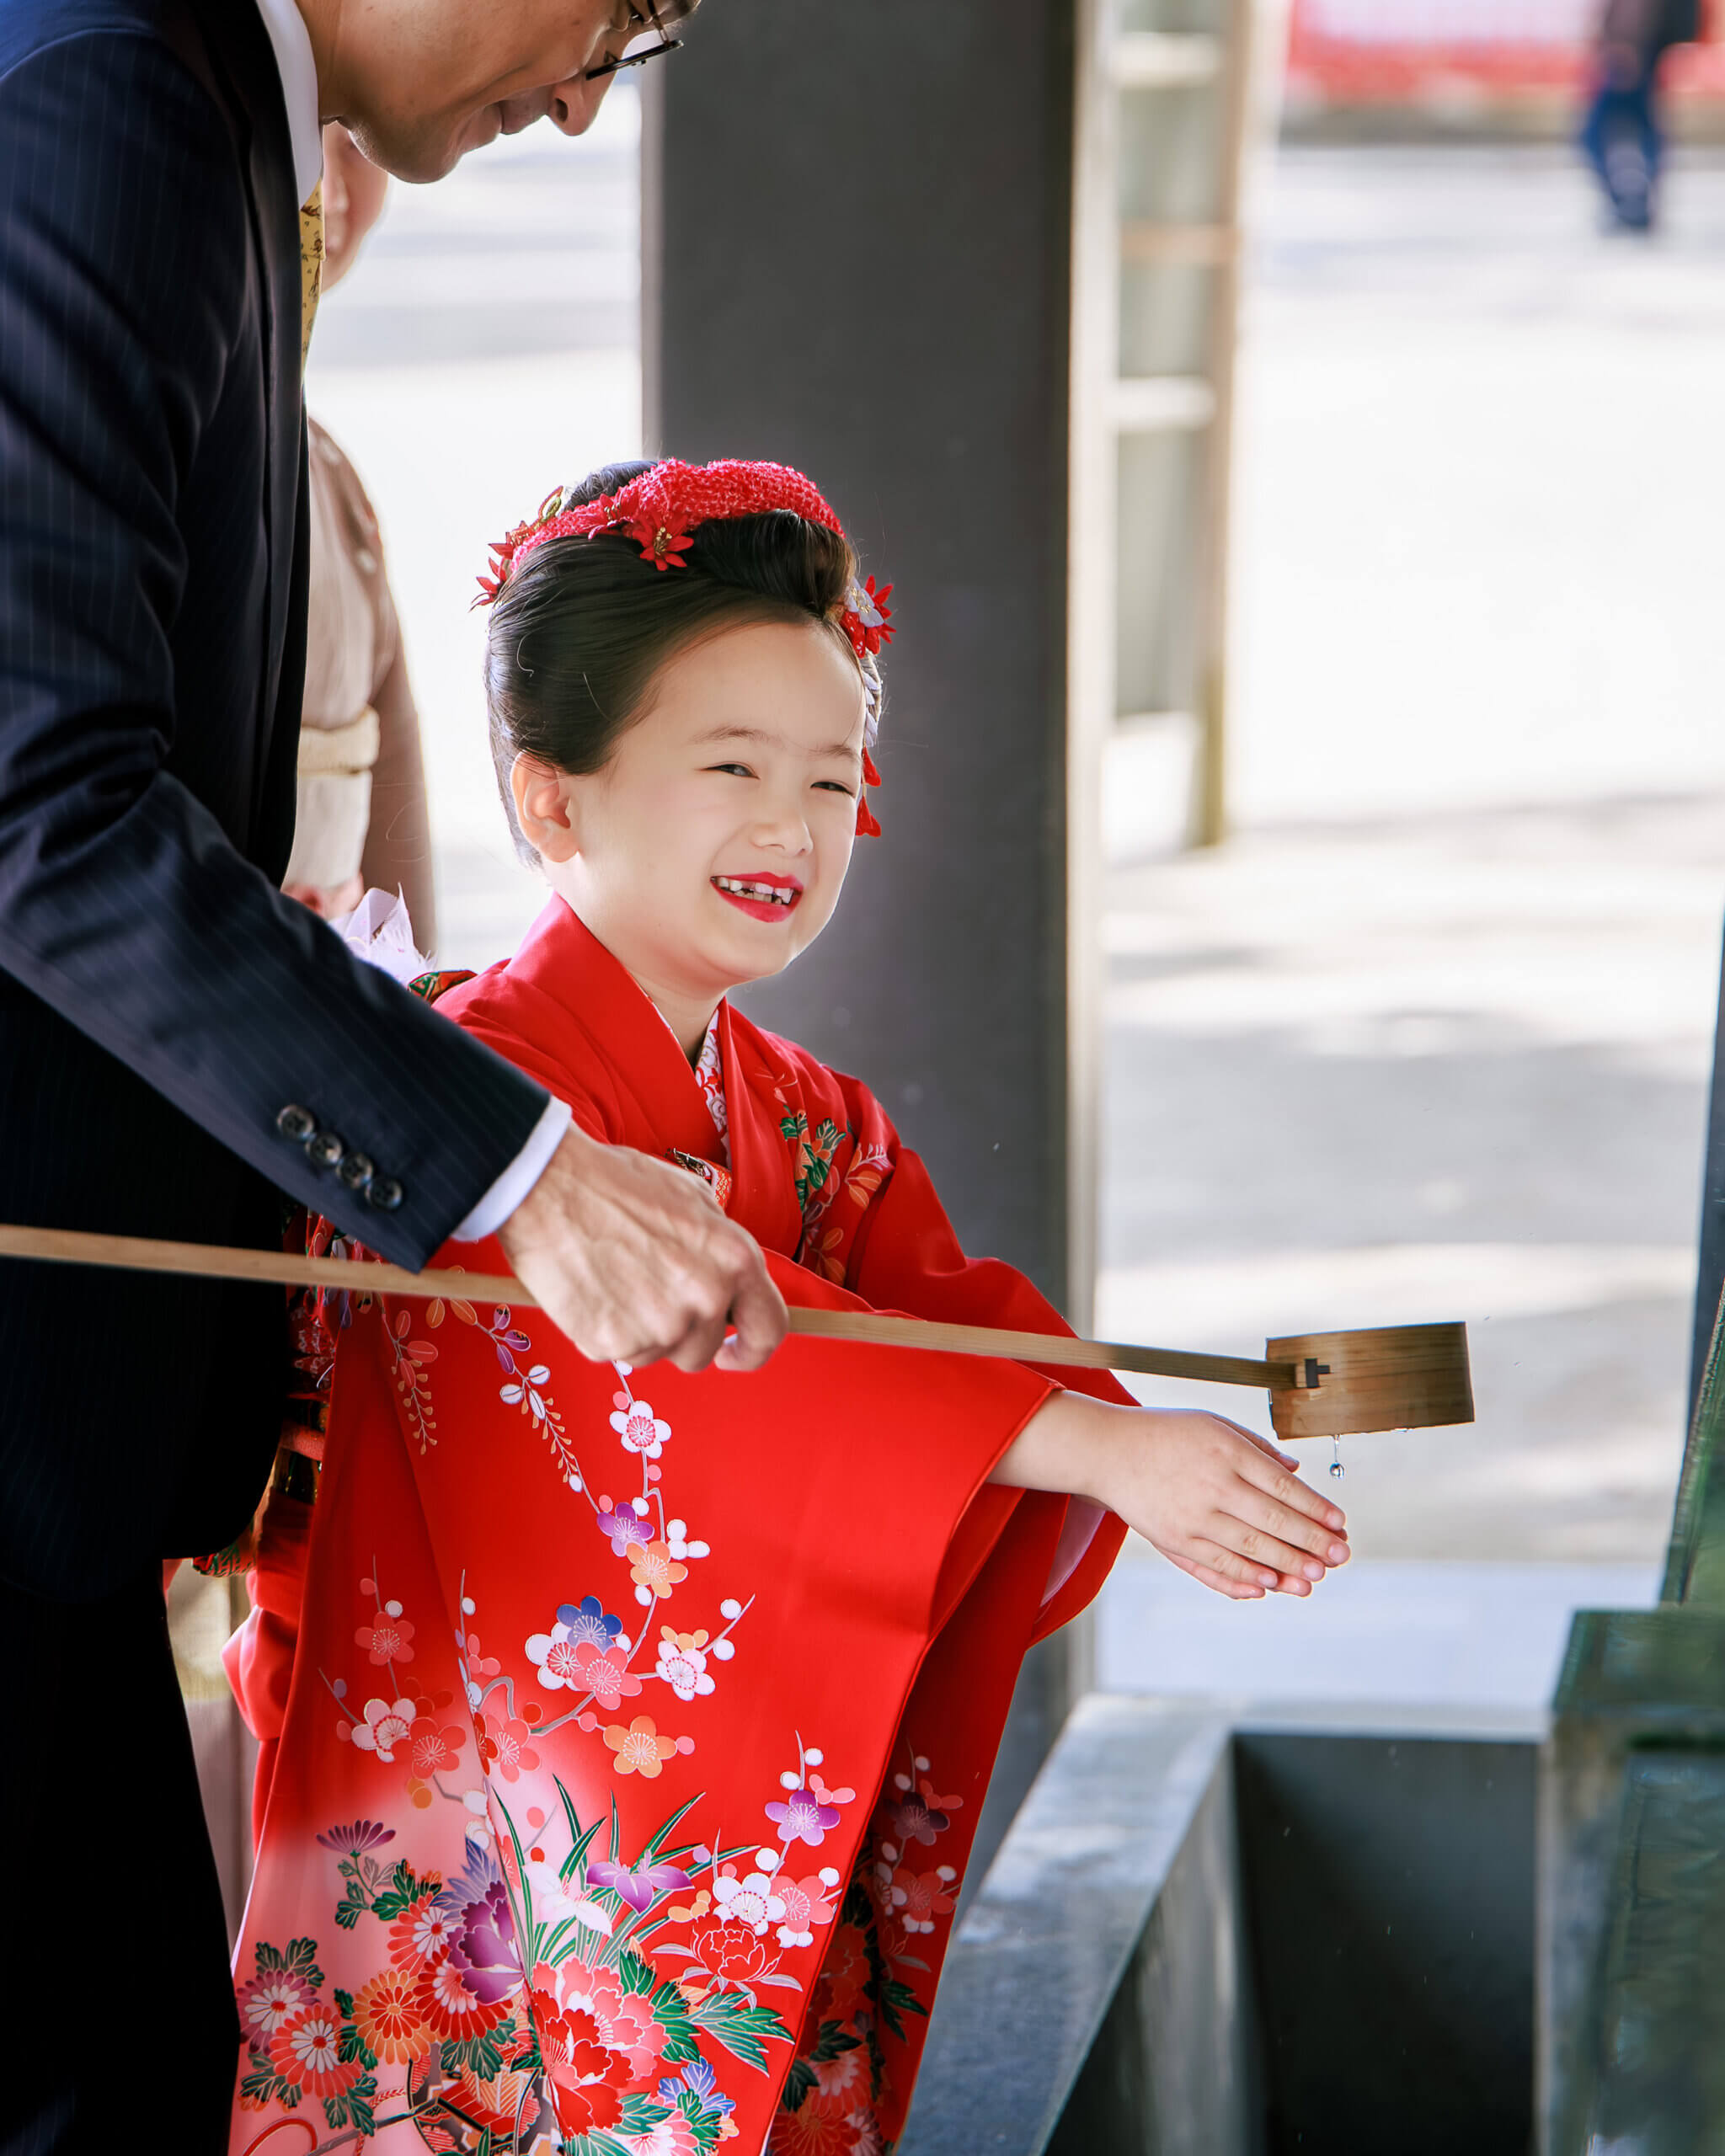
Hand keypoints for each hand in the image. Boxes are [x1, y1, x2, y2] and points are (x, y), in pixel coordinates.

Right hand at [498, 1124, 786, 1372]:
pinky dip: (606, 1333)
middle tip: (647, 1297)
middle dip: (681, 1334)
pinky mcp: (614, 1343)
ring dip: (642, 1333)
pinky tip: (593, 1292)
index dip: (753, 1349)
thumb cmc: (617, 1185)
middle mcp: (705, 1298)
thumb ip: (719, 1249)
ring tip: (616, 1284)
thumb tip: (728, 1283)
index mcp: (734, 1260)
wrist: (550, 1187)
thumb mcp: (694, 1200)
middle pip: (704, 1351)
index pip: (769, 1329)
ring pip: (659, 1355)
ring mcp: (660, 1326)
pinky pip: (618, 1354)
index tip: (736, 1352)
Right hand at [991, 1394, 1348, 1600]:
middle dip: (1312, 1543)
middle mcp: (1213, 1485)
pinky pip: (1215, 1566)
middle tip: (1340, 1556)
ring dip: (1287, 1567)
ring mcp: (1192, 1517)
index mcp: (1227, 1452)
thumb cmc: (1167, 1434)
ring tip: (1313, 1578)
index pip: (1283, 1486)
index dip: (1316, 1508)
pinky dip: (1243, 1579)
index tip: (1340, 1524)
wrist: (1108, 1451)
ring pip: (1250, 1550)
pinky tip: (1267, 1585)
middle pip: (1273, 1522)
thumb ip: (1257, 1448)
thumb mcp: (1215, 1426)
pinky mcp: (1173, 1539)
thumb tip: (1297, 1469)